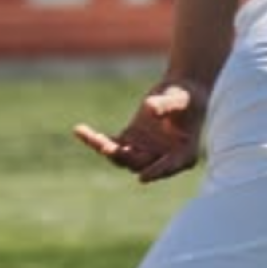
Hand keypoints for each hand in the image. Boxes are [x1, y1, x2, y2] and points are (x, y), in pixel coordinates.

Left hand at [72, 78, 207, 182]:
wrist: (180, 90)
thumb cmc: (186, 96)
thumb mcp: (180, 99)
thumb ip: (166, 105)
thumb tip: (149, 110)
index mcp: (182, 154)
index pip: (170, 167)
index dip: (157, 172)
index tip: (143, 177)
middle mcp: (161, 158)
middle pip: (139, 164)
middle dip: (123, 157)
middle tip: (107, 149)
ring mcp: (143, 151)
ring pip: (121, 156)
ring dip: (105, 148)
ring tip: (88, 135)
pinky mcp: (129, 141)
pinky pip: (110, 144)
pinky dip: (95, 139)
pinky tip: (80, 130)